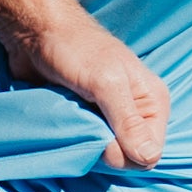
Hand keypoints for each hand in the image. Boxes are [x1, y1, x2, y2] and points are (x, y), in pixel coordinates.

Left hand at [42, 6, 171, 170]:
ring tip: (73, 119)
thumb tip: (149, 158)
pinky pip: (87, 147)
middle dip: (103, 150)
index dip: (123, 154)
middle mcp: (136, 114)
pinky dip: (75, 141)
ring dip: (86, 145)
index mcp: (153, 103)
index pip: (148, 155)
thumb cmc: (75, 49)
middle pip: (127, 159)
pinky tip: (66, 123)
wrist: (38, 33)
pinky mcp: (89, 121)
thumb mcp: (105, 84)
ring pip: (104, 156)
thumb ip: (127, 121)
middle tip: (83, 122)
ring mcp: (111, 119)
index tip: (99, 136)